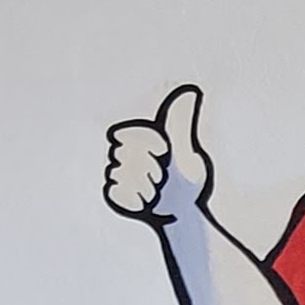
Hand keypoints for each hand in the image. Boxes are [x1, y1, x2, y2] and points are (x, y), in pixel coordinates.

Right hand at [103, 84, 211, 224]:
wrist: (182, 214)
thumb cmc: (187, 181)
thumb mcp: (187, 152)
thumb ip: (180, 125)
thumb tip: (191, 91)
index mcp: (141, 140)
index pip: (126, 132)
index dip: (145, 143)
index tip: (164, 151)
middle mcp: (126, 154)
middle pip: (122, 152)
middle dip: (147, 167)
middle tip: (164, 177)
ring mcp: (118, 174)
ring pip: (118, 174)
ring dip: (144, 186)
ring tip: (158, 192)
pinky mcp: (114, 193)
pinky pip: (114, 191)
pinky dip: (135, 199)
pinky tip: (147, 203)